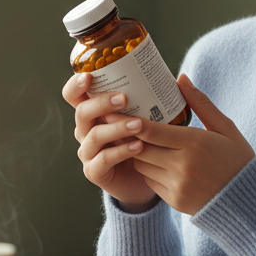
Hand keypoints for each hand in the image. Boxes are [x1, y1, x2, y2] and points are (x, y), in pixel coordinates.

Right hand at [61, 72, 157, 211]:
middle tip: (124, 98)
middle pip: (82, 112)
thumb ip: (155, 99)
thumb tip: (181, 78)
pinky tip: (139, 146)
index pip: (74, 95)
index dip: (76, 85)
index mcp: (93, 112)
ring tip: (138, 124)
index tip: (89, 77)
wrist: (149, 178)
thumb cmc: (147, 140)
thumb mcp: (149, 116)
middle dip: (101, 103)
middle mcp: (86, 130)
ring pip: (94, 136)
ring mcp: (88, 152)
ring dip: (116, 127)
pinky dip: (121, 151)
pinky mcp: (95, 172)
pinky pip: (103, 160)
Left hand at [126, 74, 254, 214]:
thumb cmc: (237, 159)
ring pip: (142, 165)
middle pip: (140, 147)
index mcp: (194, 143)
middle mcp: (182, 165)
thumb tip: (181, 78)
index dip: (128, 120)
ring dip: (138, 152)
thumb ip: (200, 103)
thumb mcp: (225, 127)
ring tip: (138, 139)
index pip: (151, 130)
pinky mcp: (174, 200)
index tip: (112, 110)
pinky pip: (150, 181)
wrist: (247, 201)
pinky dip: (149, 170)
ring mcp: (177, 185)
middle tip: (115, 122)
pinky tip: (156, 161)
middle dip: (126, 135)